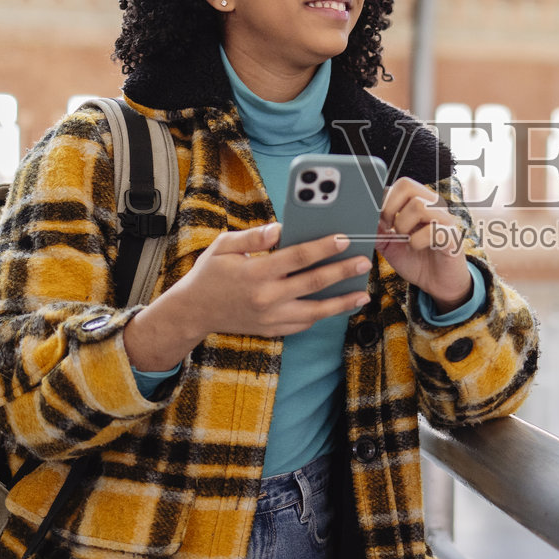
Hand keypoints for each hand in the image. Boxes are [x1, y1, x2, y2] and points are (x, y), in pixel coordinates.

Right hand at [124, 223, 369, 370]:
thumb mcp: (223, 246)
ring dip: (341, 303)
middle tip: (364, 262)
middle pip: (313, 284)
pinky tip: (338, 306)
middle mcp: (266, 298)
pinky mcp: (272, 330)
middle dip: (342, 272)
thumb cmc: (210, 274)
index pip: (297, 258)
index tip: (344, 238)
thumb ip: (253, 236)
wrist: (193, 312)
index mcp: (256, 273)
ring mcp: (270, 318)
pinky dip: (322, 315)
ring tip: (363, 293)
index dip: (323, 247)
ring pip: (314, 312)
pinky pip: (303, 324)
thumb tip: (280, 229)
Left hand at [376, 178, 472, 311]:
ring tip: (405, 240)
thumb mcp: (389, 244)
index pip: (399, 184)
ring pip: (418, 206)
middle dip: (389, 208)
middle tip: (389, 227)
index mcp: (419, 203)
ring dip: (403, 226)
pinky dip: (417, 242)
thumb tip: (363, 217)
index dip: (383, 200)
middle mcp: (433, 206)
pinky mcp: (451, 237)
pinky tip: (416, 248)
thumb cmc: (417, 260)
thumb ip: (377, 230)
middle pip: (407, 185)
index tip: (380, 221)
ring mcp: (444, 220)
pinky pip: (432, 231)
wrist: (438, 284)